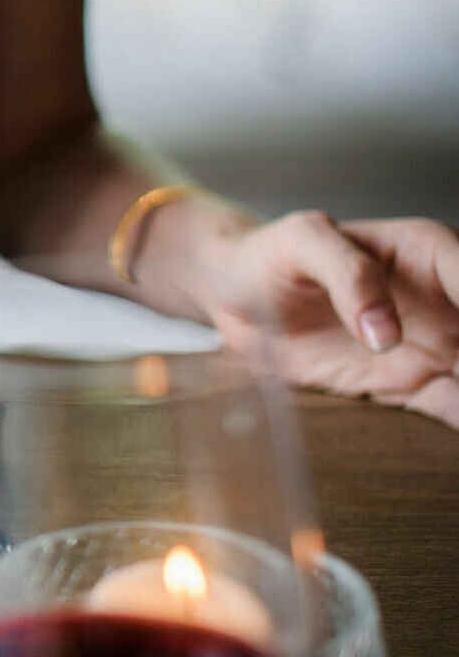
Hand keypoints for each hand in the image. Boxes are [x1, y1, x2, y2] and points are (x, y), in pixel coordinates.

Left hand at [201, 212, 458, 426]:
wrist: (236, 291)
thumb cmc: (272, 253)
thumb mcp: (302, 242)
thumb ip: (346, 274)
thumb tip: (384, 332)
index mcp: (430, 253)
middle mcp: (447, 301)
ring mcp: (436, 346)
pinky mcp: (412, 384)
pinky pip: (454, 408)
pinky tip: (457, 431)